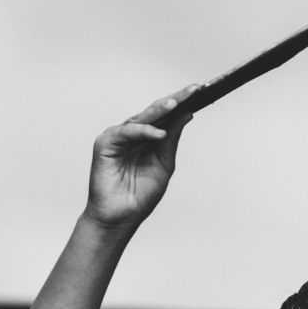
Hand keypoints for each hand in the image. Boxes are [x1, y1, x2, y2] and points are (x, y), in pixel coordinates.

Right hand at [84, 86, 197, 230]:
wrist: (121, 218)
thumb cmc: (140, 195)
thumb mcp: (164, 164)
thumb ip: (172, 140)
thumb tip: (187, 115)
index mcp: (147, 137)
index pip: (166, 115)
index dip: (182, 103)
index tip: (201, 91)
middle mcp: (133, 133)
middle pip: (155, 111)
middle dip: (175, 100)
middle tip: (194, 89)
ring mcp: (119, 136)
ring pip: (141, 118)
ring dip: (159, 110)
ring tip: (176, 104)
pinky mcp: (106, 143)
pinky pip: (127, 132)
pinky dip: (143, 131)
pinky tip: (159, 133)